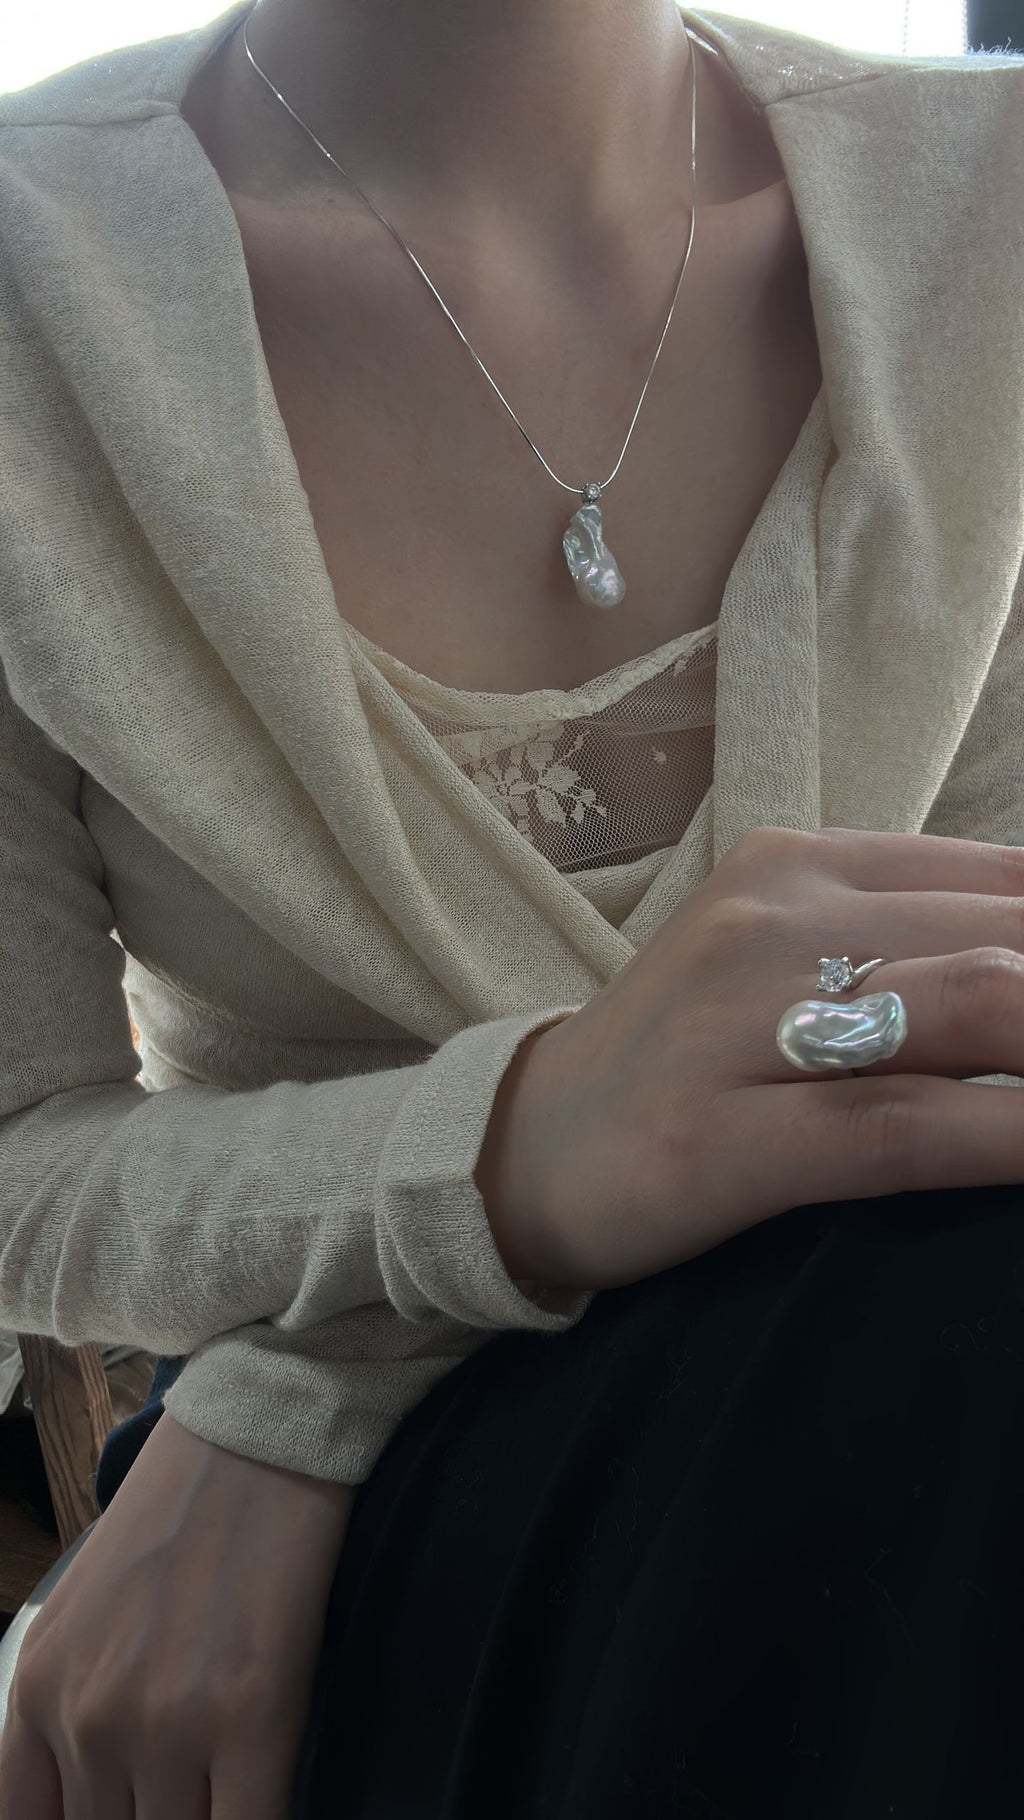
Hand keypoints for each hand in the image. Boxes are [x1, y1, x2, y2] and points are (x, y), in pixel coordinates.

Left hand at [0, 1411, 354, 1819]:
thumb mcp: (79, 1614)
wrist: (256, 1435)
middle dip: (152, 1815)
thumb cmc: (179, 1513)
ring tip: (225, 1779)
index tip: (123, 1809)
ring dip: (203, 1817)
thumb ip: (59, 1717)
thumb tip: (84, 1803)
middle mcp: (89, 1716)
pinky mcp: (253, 1718)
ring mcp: (168, 1723)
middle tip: (185, 1781)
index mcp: (39, 1689)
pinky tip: (261, 1793)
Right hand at [481, 826, 1023, 1290]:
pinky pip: (909, 1127)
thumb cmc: (688, 1058)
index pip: (1009, 877)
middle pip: (1012, 936)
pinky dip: (1014, 1137)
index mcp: (801, 864)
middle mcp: (778, 920)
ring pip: (978, 1010)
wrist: (527, 1144)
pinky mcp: (729, 1135)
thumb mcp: (788, 965)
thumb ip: (912, 947)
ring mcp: (746, 1021)